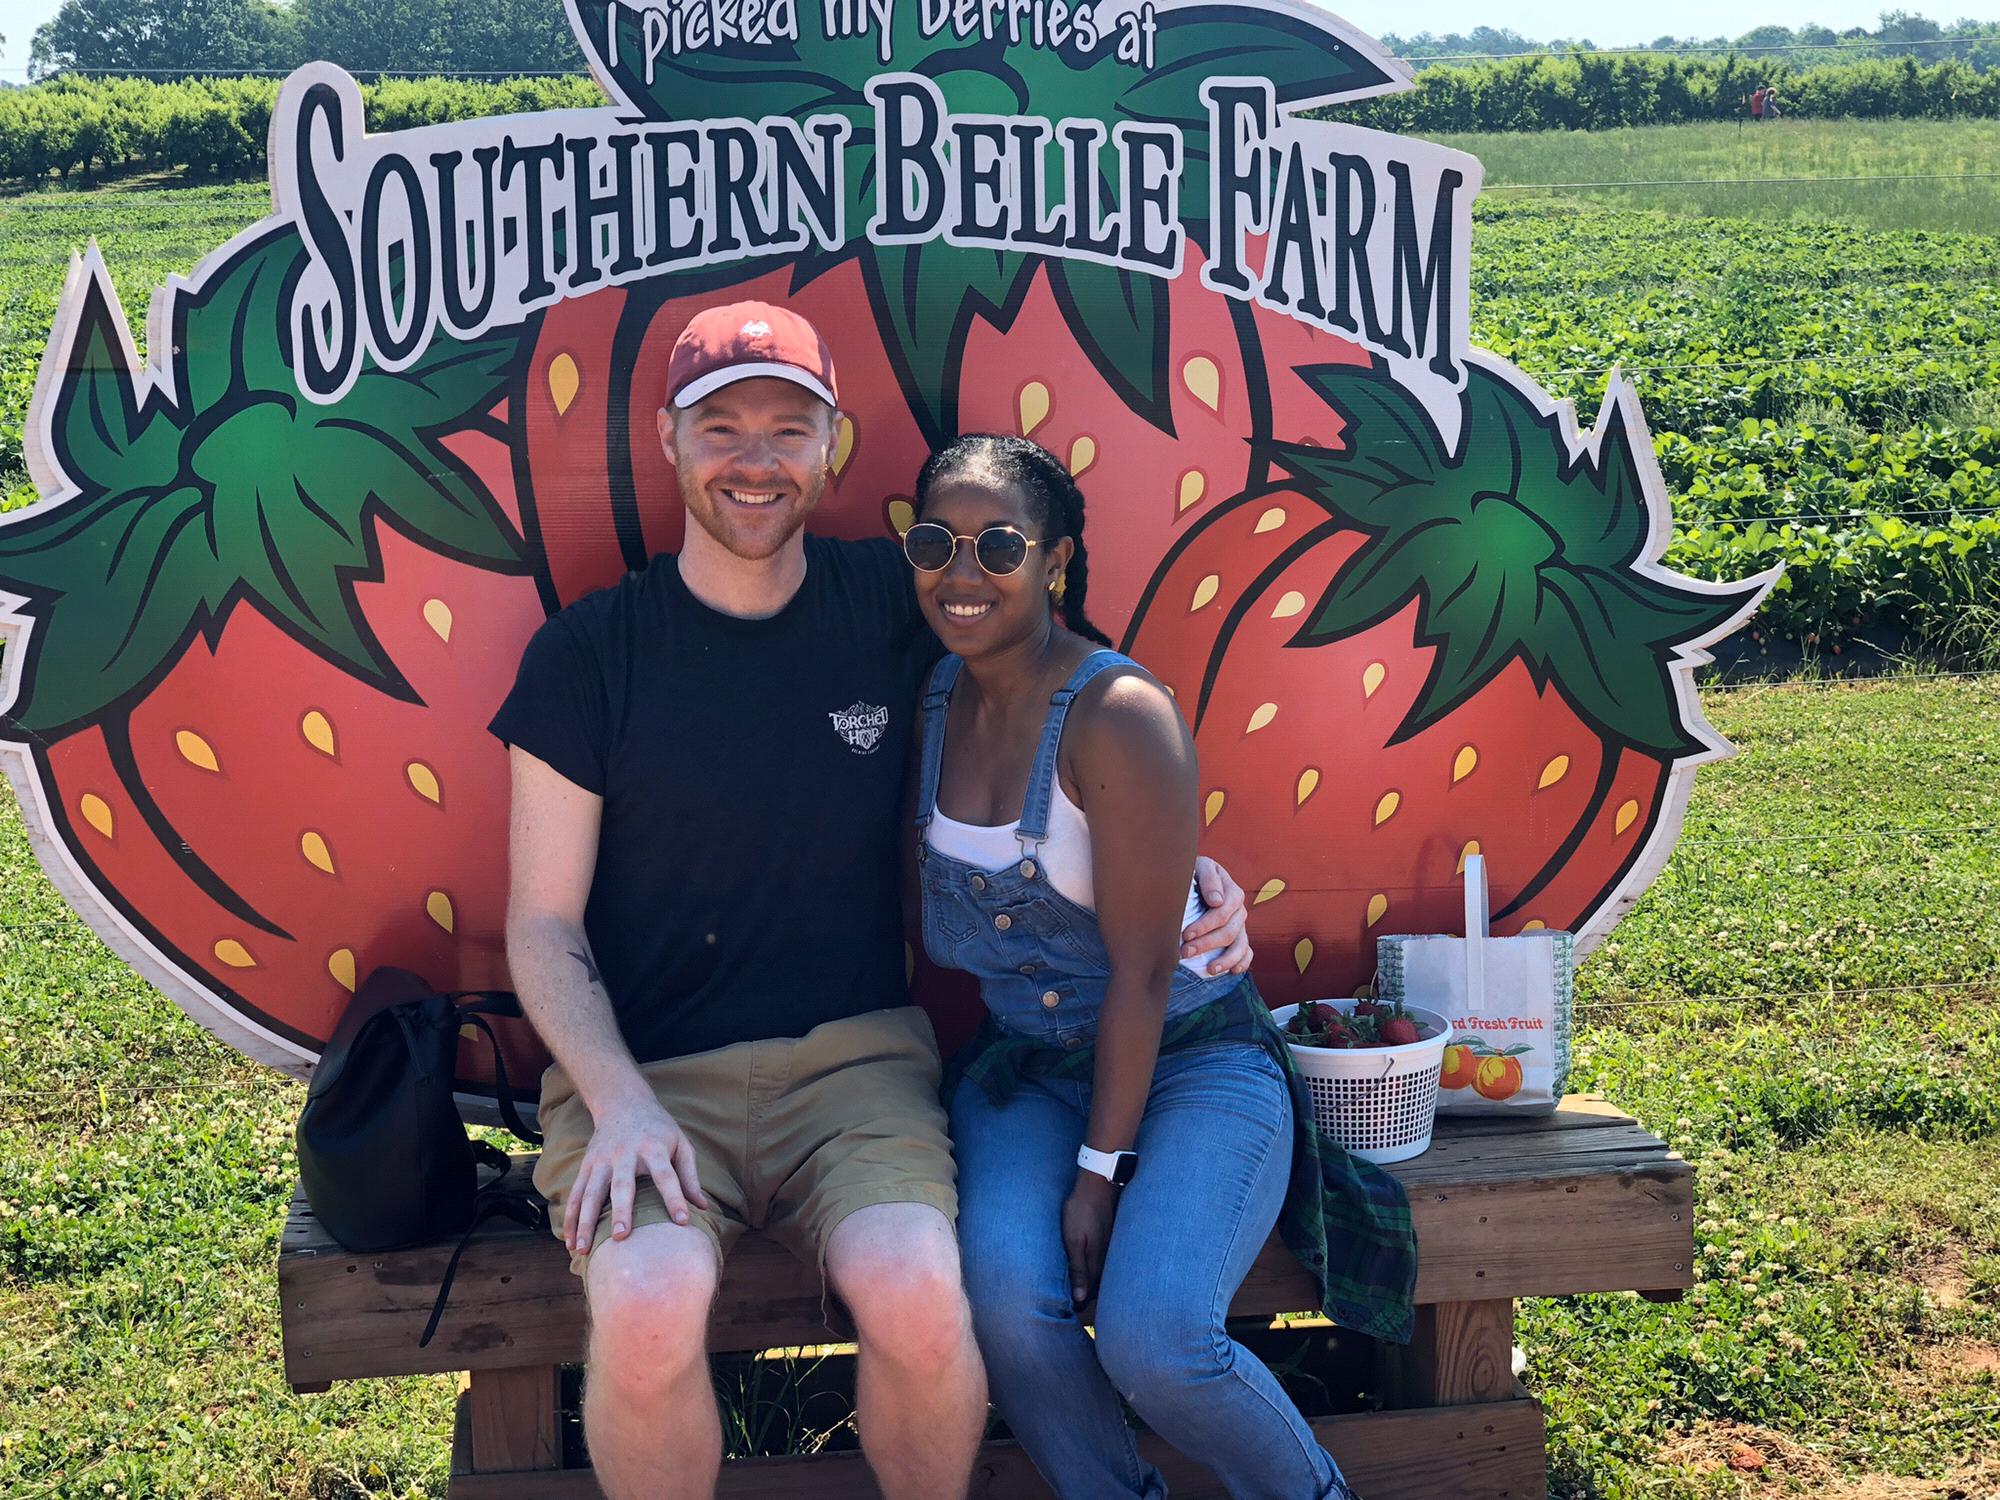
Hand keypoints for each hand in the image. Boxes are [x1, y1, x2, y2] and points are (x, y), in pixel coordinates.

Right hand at [564, 1094, 708, 1254]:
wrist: (623, 1102)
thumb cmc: (658, 1129)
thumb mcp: (680, 1143)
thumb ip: (689, 1175)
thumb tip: (702, 1207)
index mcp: (653, 1148)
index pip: (666, 1175)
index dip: (675, 1198)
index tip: (682, 1221)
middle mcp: (624, 1153)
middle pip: (622, 1184)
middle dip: (620, 1210)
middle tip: (620, 1236)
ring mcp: (601, 1159)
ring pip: (590, 1193)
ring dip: (585, 1221)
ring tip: (581, 1249)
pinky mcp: (586, 1165)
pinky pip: (576, 1194)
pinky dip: (570, 1217)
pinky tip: (569, 1240)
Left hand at [1062, 1173, 1119, 1305]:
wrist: (1097, 1184)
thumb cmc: (1081, 1211)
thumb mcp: (1073, 1240)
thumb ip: (1078, 1269)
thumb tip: (1080, 1299)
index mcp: (1097, 1262)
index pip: (1090, 1292)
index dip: (1080, 1303)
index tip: (1069, 1310)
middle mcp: (1107, 1258)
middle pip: (1098, 1285)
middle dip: (1087, 1295)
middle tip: (1073, 1303)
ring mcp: (1110, 1247)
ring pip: (1102, 1272)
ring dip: (1092, 1281)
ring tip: (1080, 1288)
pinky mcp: (1110, 1237)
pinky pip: (1104, 1260)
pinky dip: (1096, 1267)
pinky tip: (1089, 1265)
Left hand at [1183, 855, 1253, 975]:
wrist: (1196, 879)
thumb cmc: (1194, 873)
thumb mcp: (1199, 867)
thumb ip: (1209, 879)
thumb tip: (1216, 901)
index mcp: (1231, 891)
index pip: (1222, 912)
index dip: (1205, 925)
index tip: (1186, 934)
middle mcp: (1239, 909)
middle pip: (1228, 931)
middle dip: (1206, 944)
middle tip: (1185, 952)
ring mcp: (1240, 925)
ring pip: (1240, 945)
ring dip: (1226, 960)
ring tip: (1209, 969)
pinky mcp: (1240, 937)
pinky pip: (1247, 952)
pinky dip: (1242, 962)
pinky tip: (1232, 972)